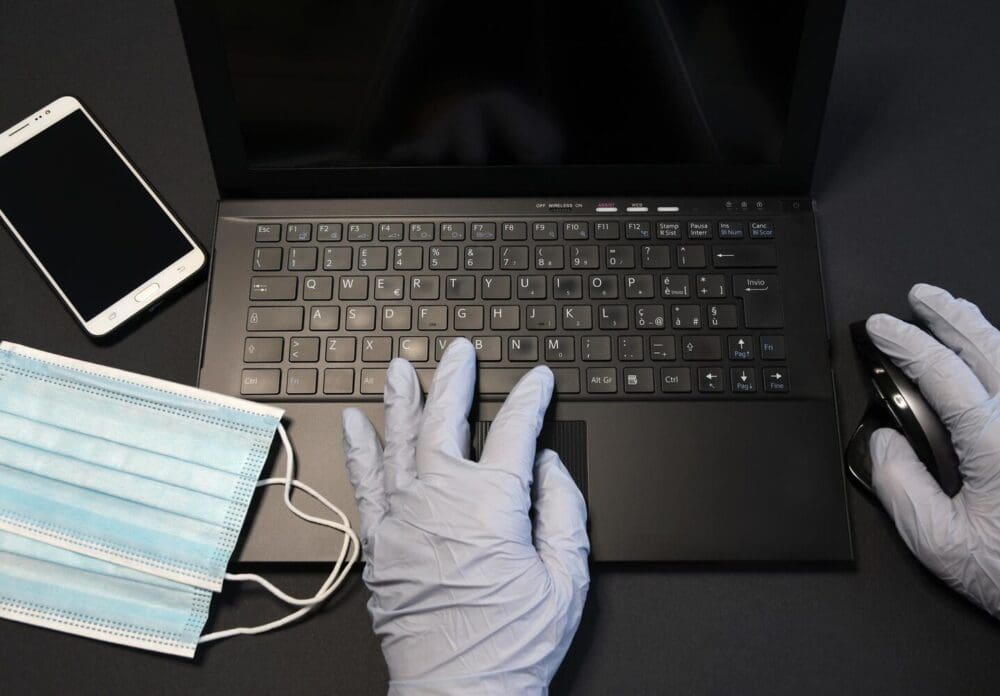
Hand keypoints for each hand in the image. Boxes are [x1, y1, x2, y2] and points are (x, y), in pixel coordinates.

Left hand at [342, 339, 589, 693]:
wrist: (460, 692)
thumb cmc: (512, 644)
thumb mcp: (566, 579)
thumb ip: (562, 512)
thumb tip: (550, 467)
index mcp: (493, 505)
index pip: (516, 432)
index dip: (530, 399)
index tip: (537, 380)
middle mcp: (441, 501)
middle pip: (447, 421)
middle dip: (456, 379)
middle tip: (459, 352)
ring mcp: (404, 519)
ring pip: (400, 442)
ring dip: (401, 400)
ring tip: (400, 367)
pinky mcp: (380, 544)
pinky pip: (365, 484)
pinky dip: (359, 450)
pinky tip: (354, 423)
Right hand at [866, 284, 999, 652]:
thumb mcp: (937, 540)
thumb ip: (899, 484)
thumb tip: (882, 442)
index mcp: (999, 443)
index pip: (941, 371)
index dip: (905, 342)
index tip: (880, 328)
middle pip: (985, 346)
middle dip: (946, 314)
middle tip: (917, 298)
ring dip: (981, 323)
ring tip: (955, 306)